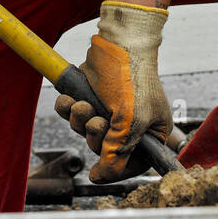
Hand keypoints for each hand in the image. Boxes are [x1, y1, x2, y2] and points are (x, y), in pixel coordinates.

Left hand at [53, 0, 173, 181]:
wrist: (118, 41)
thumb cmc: (133, 78)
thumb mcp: (131, 122)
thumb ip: (118, 153)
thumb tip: (101, 177)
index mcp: (150, 133)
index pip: (133, 164)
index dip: (114, 168)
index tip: (98, 170)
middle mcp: (129, 125)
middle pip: (104, 150)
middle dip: (93, 136)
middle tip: (96, 121)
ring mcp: (108, 110)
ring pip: (84, 131)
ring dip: (79, 121)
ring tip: (83, 105)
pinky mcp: (90, 96)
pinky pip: (72, 114)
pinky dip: (67, 108)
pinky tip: (70, 98)